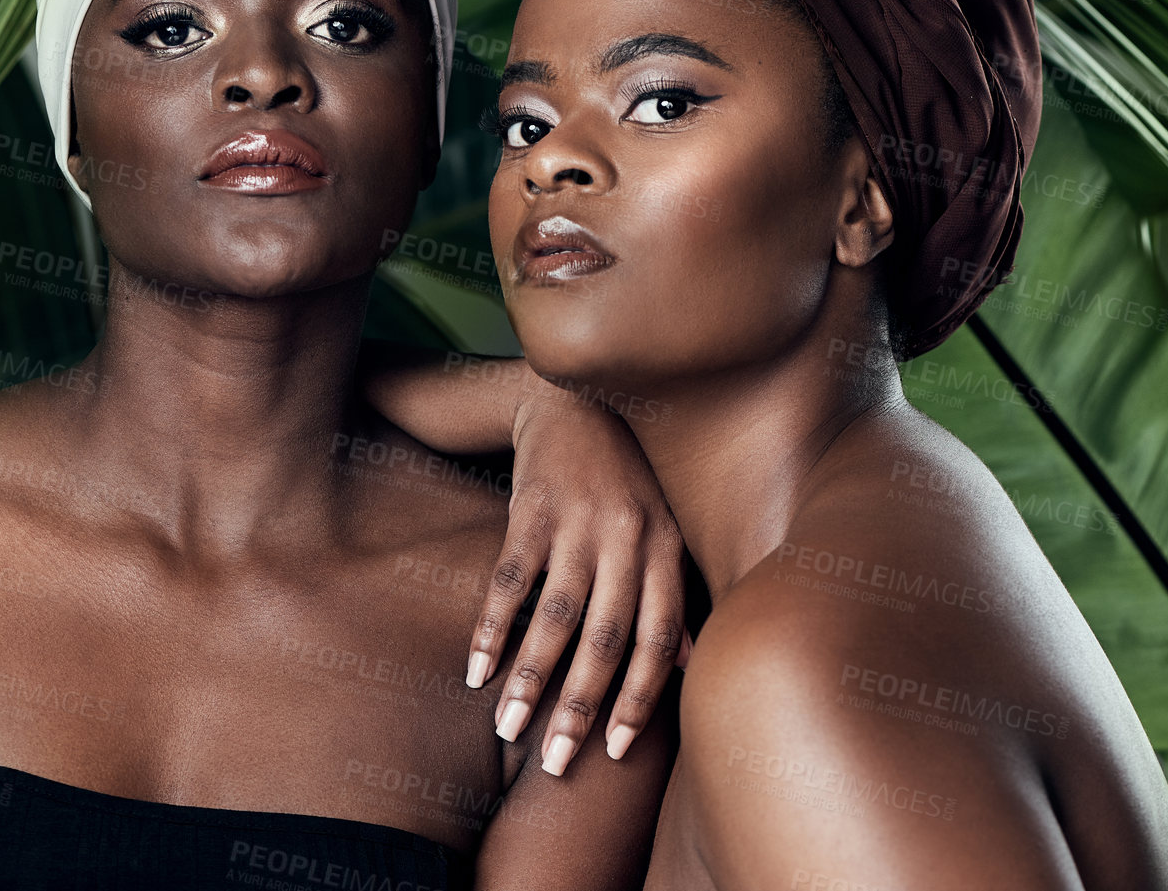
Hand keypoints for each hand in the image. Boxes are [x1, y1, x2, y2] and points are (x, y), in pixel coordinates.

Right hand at [465, 375, 689, 775]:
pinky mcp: (530, 508)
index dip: (641, 699)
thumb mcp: (663, 529)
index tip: (616, 753)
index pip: (660, 640)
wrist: (574, 403)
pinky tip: (477, 669)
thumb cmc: (624, 479)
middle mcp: (629, 538)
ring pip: (556, 615)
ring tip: (508, 728)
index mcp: (667, 550)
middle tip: (557, 764)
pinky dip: (491, 627)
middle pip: (607, 638)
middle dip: (581, 707)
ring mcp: (578, 522)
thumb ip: (674, 594)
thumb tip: (691, 665)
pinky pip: (509, 579)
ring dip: (532, 678)